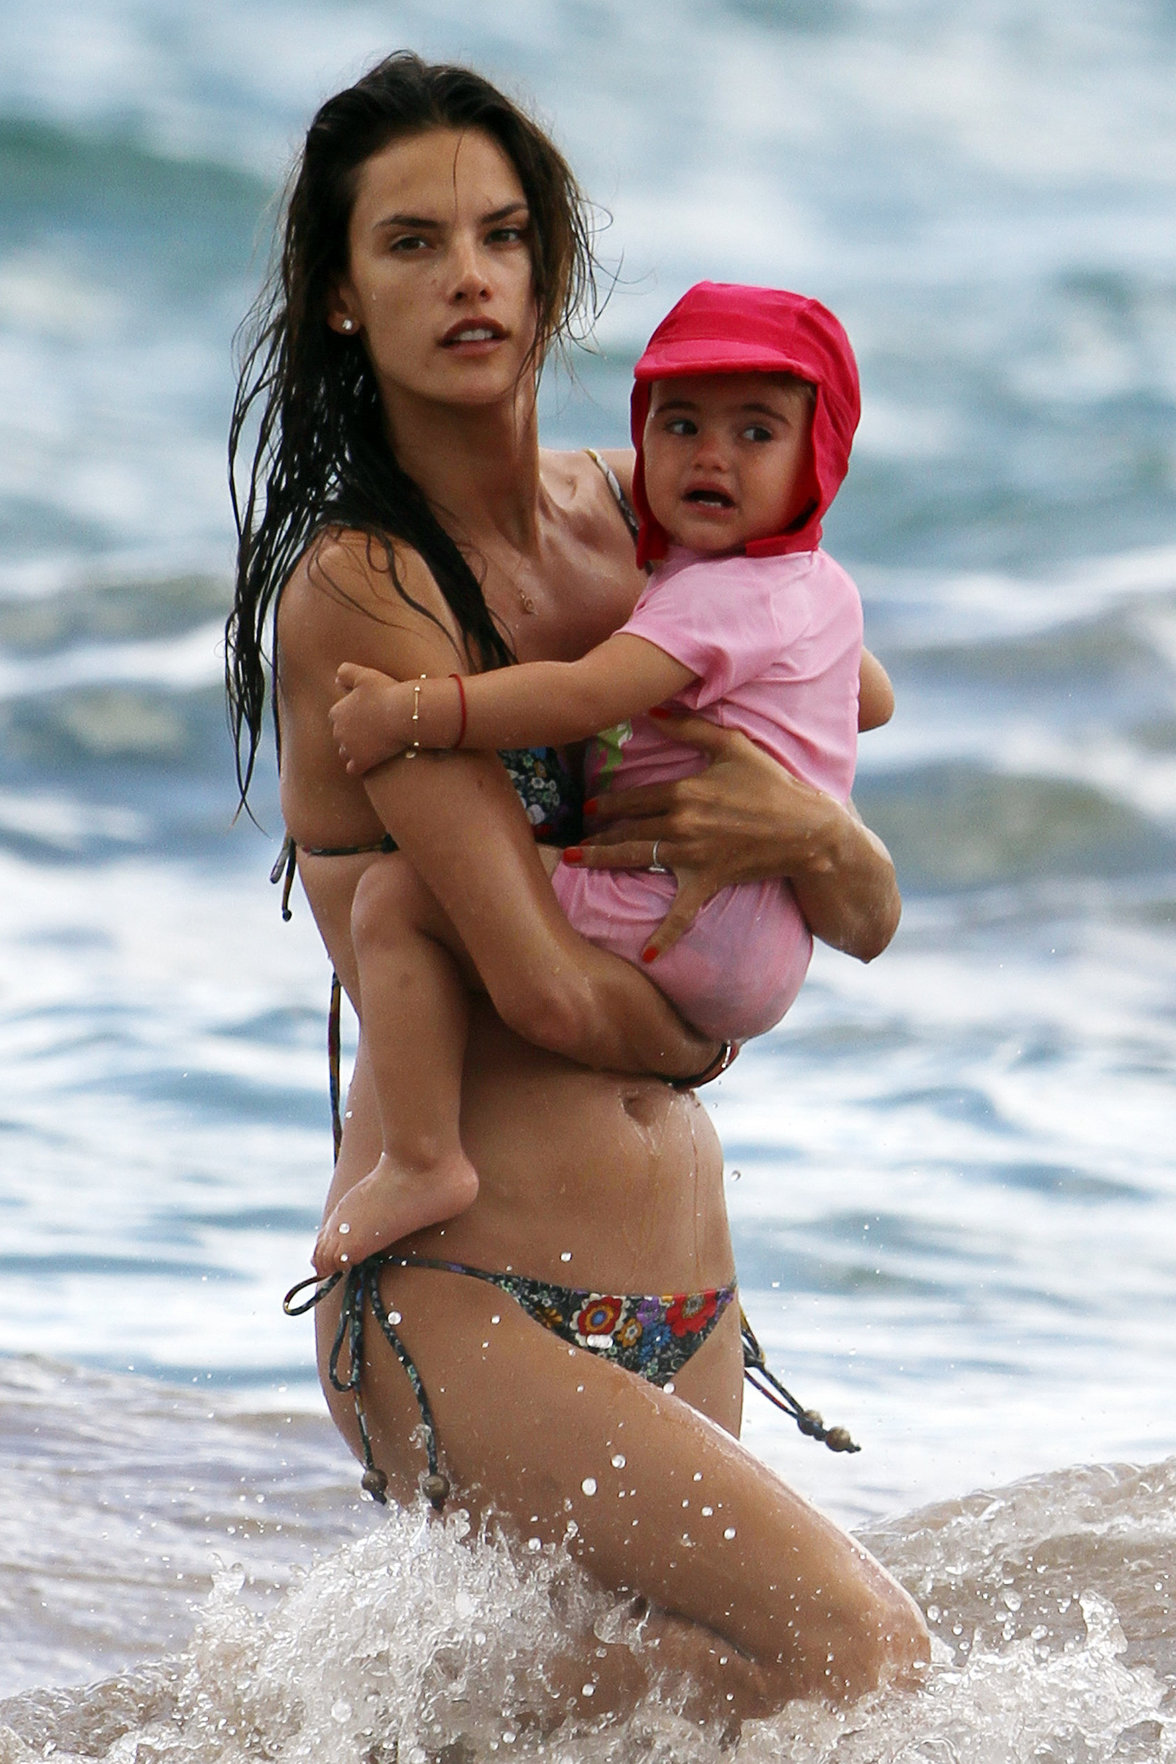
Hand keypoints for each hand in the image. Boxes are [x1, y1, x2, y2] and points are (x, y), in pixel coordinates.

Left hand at [330, 662, 409, 774]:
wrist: (405, 714)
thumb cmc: (387, 693)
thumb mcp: (365, 675)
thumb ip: (346, 673)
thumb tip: (336, 679)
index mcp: (336, 712)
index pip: (338, 717)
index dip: (352, 716)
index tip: (367, 715)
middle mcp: (338, 731)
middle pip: (341, 735)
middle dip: (353, 734)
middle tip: (373, 730)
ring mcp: (349, 749)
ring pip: (345, 752)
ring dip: (355, 750)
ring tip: (373, 746)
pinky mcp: (361, 763)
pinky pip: (353, 768)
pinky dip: (359, 766)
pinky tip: (371, 762)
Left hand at [562, 712, 899, 961]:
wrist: (807, 829)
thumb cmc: (772, 784)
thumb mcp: (733, 746)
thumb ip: (691, 725)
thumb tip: (654, 706)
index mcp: (682, 790)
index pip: (632, 798)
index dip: (606, 804)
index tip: (587, 809)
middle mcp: (681, 823)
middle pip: (626, 828)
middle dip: (596, 834)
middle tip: (573, 840)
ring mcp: (692, 855)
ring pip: (636, 857)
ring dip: (602, 860)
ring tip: (574, 863)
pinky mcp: (708, 881)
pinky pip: (681, 913)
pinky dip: (665, 936)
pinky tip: (647, 956)